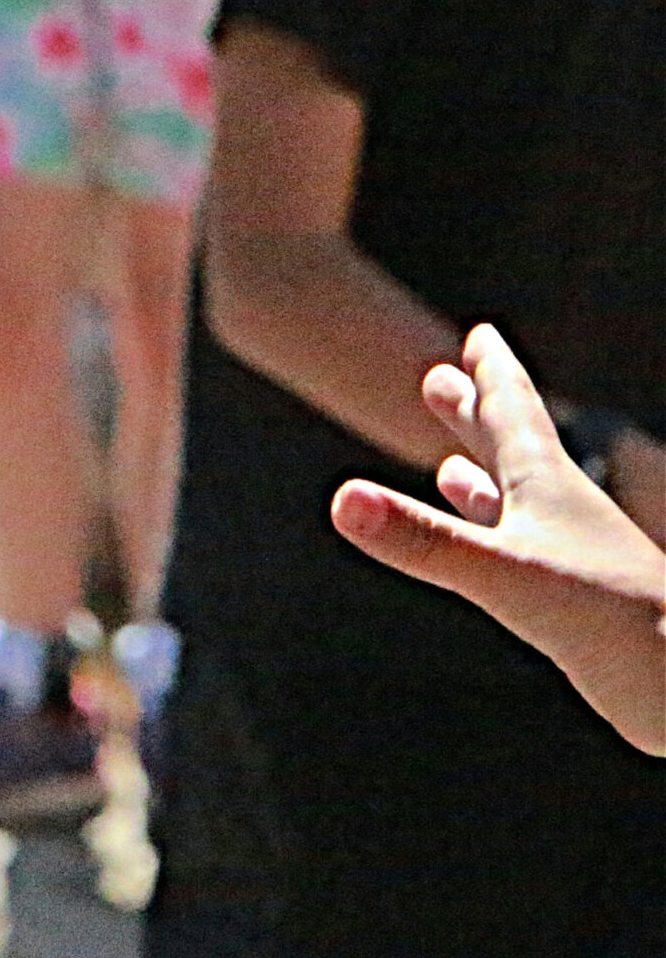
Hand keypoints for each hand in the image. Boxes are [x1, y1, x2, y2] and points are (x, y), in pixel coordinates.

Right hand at [330, 324, 665, 754]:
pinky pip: (520, 551)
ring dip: (482, 475)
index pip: (513, 413)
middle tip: (442, 376)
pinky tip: (489, 543)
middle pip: (511, 447)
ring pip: (517, 501)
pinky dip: (496, 537)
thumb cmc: (614, 621)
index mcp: (547, 485)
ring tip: (451, 464)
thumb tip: (342, 500)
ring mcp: (568, 554)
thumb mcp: (507, 574)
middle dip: (475, 411)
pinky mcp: (570, 598)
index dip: (494, 373)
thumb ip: (424, 539)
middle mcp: (560, 510)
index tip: (480, 335)